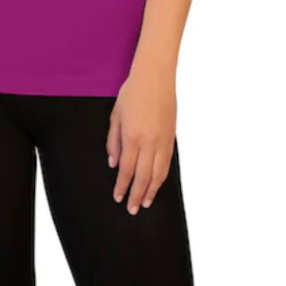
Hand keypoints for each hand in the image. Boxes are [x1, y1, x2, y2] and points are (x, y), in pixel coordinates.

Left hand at [106, 61, 176, 214]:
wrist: (155, 76)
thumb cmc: (133, 92)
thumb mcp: (116, 114)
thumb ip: (113, 141)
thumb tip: (113, 163)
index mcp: (131, 136)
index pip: (125, 169)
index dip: (122, 186)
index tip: (118, 197)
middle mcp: (148, 142)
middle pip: (142, 177)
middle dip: (136, 195)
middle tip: (131, 209)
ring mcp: (162, 140)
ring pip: (158, 174)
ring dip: (151, 191)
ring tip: (145, 203)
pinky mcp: (172, 137)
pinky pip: (167, 163)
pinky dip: (162, 177)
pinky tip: (157, 184)